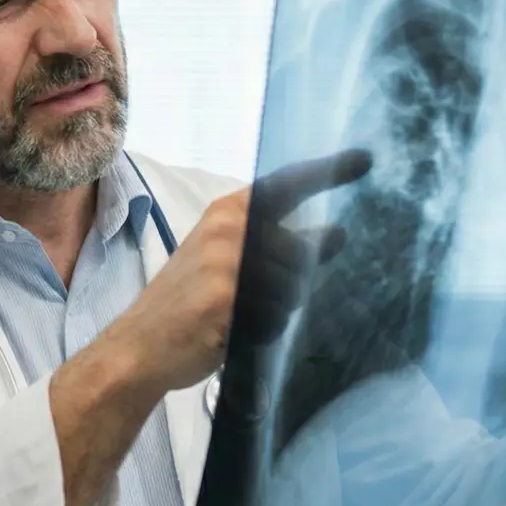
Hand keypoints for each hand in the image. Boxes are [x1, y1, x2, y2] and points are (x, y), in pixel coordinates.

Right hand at [115, 148, 371, 394]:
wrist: (139, 346)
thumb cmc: (185, 304)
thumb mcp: (224, 259)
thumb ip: (276, 245)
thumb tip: (338, 236)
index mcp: (226, 213)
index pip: (285, 184)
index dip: (327, 171)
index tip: (365, 160)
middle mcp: (229, 230)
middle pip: (301, 253)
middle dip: (288, 284)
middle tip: (248, 303)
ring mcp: (228, 263)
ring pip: (293, 289)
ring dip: (276, 312)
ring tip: (236, 318)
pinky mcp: (229, 299)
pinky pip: (278, 318)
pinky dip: (264, 332)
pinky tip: (232, 333)